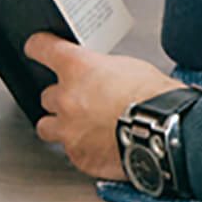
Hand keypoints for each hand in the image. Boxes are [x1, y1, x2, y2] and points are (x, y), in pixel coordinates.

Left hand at [24, 34, 186, 181]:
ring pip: (47, 127)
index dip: (39, 46)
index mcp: (79, 69)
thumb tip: (101, 77)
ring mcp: (68, 130)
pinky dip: (84, 148)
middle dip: (62, 97)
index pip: (43, 49)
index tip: (36, 46)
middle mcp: (67, 98)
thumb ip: (105, 71)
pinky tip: (102, 145)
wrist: (165, 131)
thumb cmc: (155, 97)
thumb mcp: (131, 67)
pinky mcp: (78, 155)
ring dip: (61, 125)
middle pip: (46, 95)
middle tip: (83, 100)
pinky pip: (71, 151)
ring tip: (82, 126)